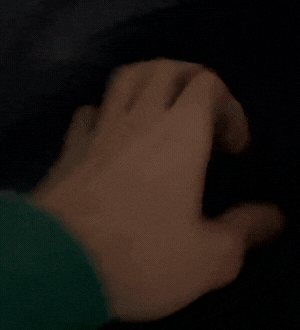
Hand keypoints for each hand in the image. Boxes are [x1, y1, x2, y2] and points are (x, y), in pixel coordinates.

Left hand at [29, 58, 285, 321]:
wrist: (56, 262)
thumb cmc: (140, 257)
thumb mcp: (208, 258)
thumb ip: (243, 231)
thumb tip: (272, 217)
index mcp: (180, 133)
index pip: (207, 83)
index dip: (228, 106)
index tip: (232, 147)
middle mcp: (138, 118)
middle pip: (164, 67)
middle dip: (189, 78)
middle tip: (201, 110)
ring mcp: (98, 127)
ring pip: (124, 78)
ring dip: (148, 82)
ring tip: (159, 109)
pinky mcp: (69, 144)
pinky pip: (90, 110)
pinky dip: (106, 112)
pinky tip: (111, 135)